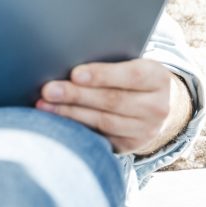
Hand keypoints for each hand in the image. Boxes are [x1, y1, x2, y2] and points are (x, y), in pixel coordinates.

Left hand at [36, 58, 186, 153]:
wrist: (160, 105)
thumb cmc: (133, 77)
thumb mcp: (132, 63)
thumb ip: (110, 62)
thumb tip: (70, 61)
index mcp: (158, 78)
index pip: (131, 75)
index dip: (101, 75)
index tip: (75, 74)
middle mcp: (157, 107)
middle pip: (113, 101)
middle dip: (76, 95)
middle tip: (48, 90)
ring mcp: (146, 130)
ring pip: (103, 122)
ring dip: (70, 114)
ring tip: (45, 106)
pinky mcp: (131, 146)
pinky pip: (101, 138)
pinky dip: (77, 129)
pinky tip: (58, 122)